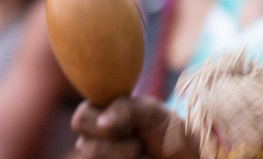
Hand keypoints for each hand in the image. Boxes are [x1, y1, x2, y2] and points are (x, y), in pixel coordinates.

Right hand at [71, 97, 197, 158]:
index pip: (80, 119)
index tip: (128, 125)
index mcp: (99, 115)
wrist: (182, 155)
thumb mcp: (152, 110)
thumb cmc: (166, 129)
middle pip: (88, 148)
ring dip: (129, 157)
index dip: (101, 123)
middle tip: (140, 142)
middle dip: (123, 147)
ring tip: (141, 153)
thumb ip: (126, 109)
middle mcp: (93, 140)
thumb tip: (102, 123)